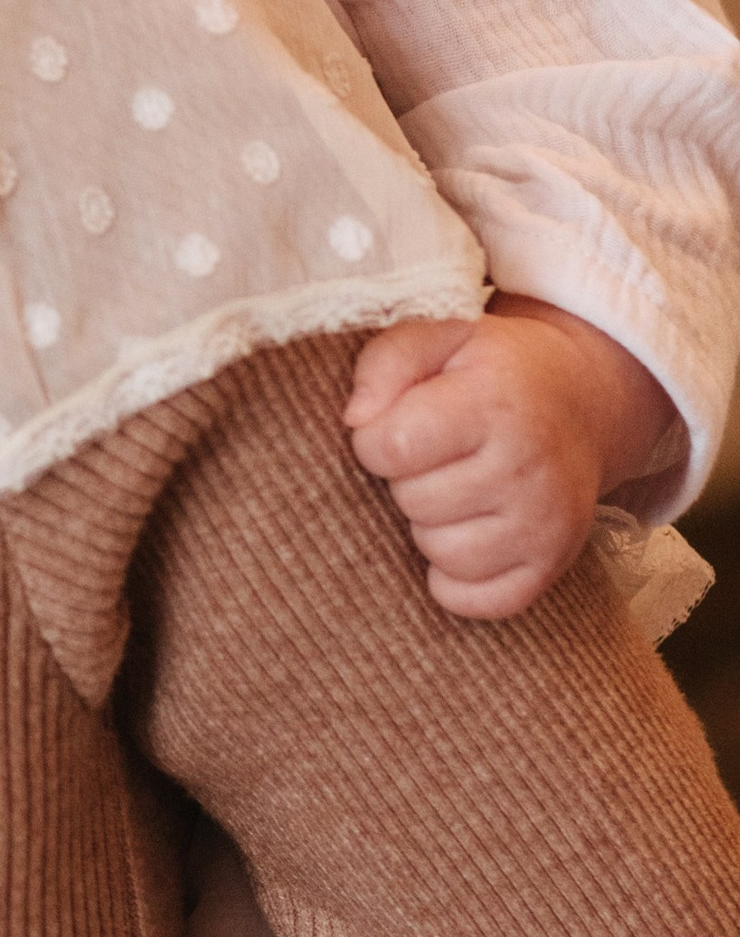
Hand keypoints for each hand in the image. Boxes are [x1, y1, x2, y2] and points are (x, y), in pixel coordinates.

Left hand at [343, 299, 675, 621]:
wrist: (581, 400)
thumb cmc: (491, 370)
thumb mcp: (440, 335)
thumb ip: (385, 362)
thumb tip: (356, 421)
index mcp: (496, 403)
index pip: (394, 445)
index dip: (375, 440)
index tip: (395, 426)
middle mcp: (530, 467)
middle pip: (415, 502)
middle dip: (407, 480)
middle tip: (435, 457)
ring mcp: (547, 523)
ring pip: (442, 555)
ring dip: (430, 526)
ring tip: (452, 490)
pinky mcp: (552, 565)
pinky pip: (476, 601)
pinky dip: (456, 579)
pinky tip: (464, 534)